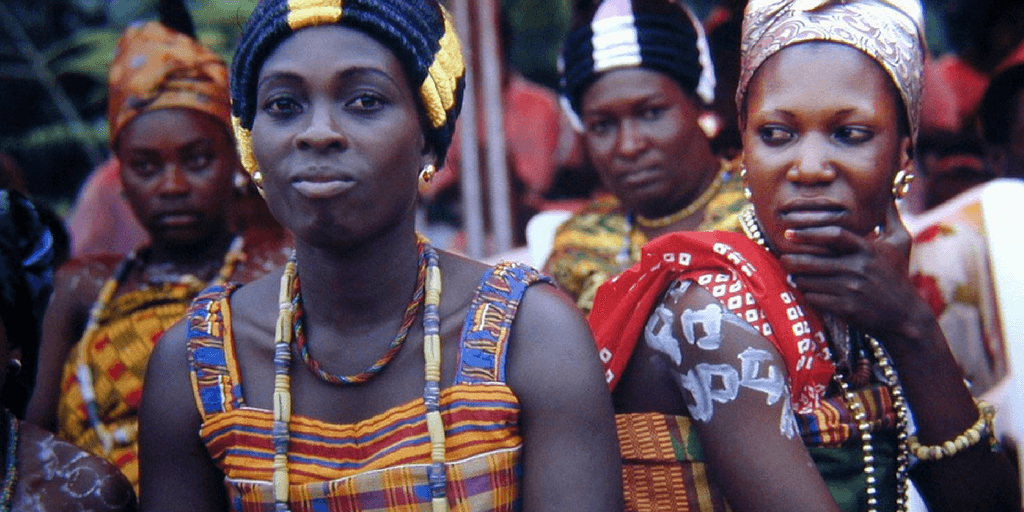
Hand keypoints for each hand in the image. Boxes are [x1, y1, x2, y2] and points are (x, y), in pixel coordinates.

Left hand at [777, 201, 925, 339]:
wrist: (905, 316)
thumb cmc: (898, 276)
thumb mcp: (901, 243)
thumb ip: (890, 217)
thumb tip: (888, 194)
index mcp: (867, 249)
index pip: (834, 234)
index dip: (809, 232)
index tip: (789, 233)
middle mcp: (858, 268)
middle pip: (815, 261)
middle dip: (794, 260)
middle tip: (783, 257)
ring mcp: (851, 289)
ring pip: (811, 281)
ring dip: (798, 278)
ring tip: (792, 274)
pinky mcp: (846, 308)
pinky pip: (815, 299)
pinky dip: (808, 294)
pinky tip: (806, 291)